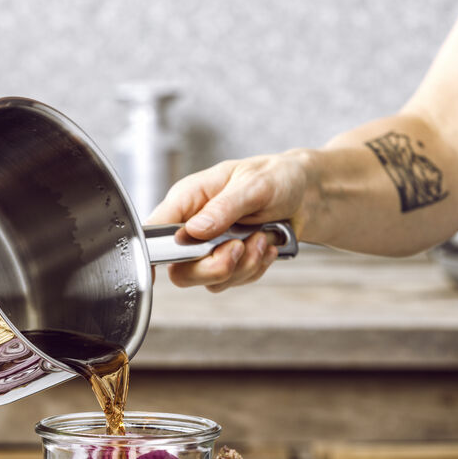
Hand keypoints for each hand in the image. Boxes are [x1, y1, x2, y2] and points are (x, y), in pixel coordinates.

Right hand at [146, 150, 312, 291]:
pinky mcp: (228, 263)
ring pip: (208, 280)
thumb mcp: (253, 184)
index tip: (154, 274)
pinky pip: (233, 281)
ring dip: (242, 266)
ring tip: (261, 239)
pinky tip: (265, 246)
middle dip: (214, 267)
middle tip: (239, 247)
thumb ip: (223, 207)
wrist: (308, 194)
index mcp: (187, 200)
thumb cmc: (277, 177)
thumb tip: (195, 230)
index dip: (149, 255)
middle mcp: (192, 227)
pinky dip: (254, 268)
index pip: (154, 232)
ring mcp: (209, 248)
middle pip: (180, 269)